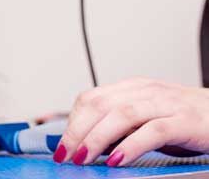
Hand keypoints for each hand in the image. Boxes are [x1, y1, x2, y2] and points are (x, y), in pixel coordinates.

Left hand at [53, 78, 208, 166]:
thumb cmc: (186, 119)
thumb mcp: (147, 118)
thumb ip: (120, 126)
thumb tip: (86, 143)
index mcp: (133, 88)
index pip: (91, 99)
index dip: (72, 122)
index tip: (61, 146)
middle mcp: (146, 92)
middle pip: (100, 105)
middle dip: (77, 131)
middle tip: (66, 155)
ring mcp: (167, 104)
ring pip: (121, 115)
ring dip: (97, 138)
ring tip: (83, 158)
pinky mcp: (186, 122)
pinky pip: (153, 131)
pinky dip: (131, 146)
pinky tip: (117, 160)